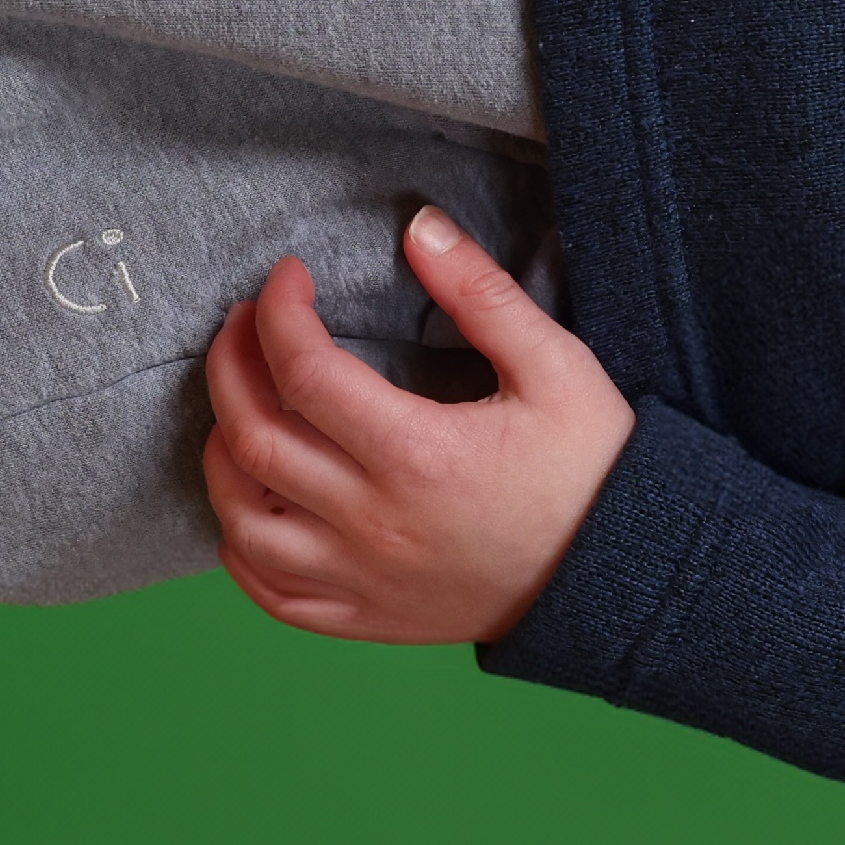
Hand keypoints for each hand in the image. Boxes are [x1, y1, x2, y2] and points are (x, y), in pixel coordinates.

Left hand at [199, 209, 635, 645]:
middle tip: (242, 325)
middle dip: (230, 367)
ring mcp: (360, 577)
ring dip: (222, 454)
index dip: (280, 313)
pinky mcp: (364, 616)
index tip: (289, 277)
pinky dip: (237, 546)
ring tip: (238, 407)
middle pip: (254, 439)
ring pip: (242, 520)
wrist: (622, 574)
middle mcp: (372, 522)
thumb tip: (419, 228)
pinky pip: (268, 592)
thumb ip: (482, 293)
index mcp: (416, 454)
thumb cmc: (594, 468)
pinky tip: (248, 505)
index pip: (305, 370)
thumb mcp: (556, 366)